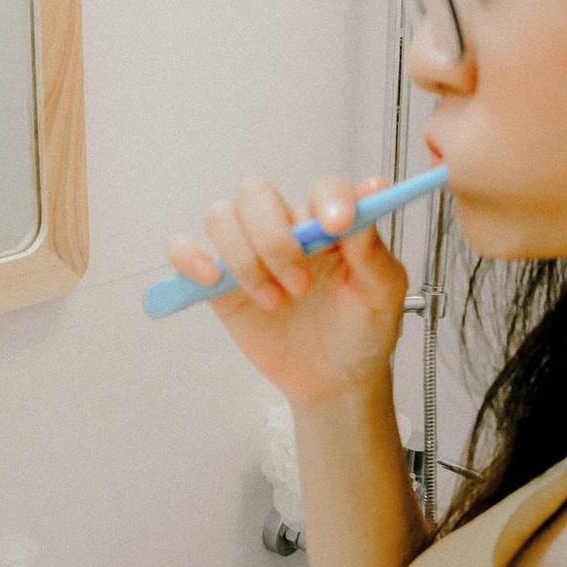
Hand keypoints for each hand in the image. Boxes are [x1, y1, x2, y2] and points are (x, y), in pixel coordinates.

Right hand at [167, 175, 408, 406]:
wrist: (334, 379)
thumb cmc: (362, 330)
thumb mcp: (383, 293)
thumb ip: (372, 245)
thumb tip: (370, 194)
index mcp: (328, 222)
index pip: (321, 187)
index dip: (327, 198)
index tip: (337, 225)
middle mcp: (286, 227)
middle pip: (256, 194)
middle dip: (273, 238)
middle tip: (300, 285)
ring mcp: (248, 251)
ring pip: (220, 217)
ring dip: (244, 260)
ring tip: (275, 302)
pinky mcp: (219, 281)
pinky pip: (183, 249)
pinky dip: (189, 257)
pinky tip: (211, 279)